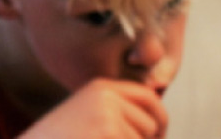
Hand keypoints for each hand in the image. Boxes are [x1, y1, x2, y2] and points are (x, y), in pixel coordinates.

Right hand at [20, 79, 167, 138]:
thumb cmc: (60, 137)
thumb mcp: (89, 115)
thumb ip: (117, 111)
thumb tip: (158, 118)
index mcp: (101, 87)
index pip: (148, 96)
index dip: (159, 118)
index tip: (157, 136)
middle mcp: (106, 95)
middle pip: (151, 122)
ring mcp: (107, 113)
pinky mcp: (108, 131)